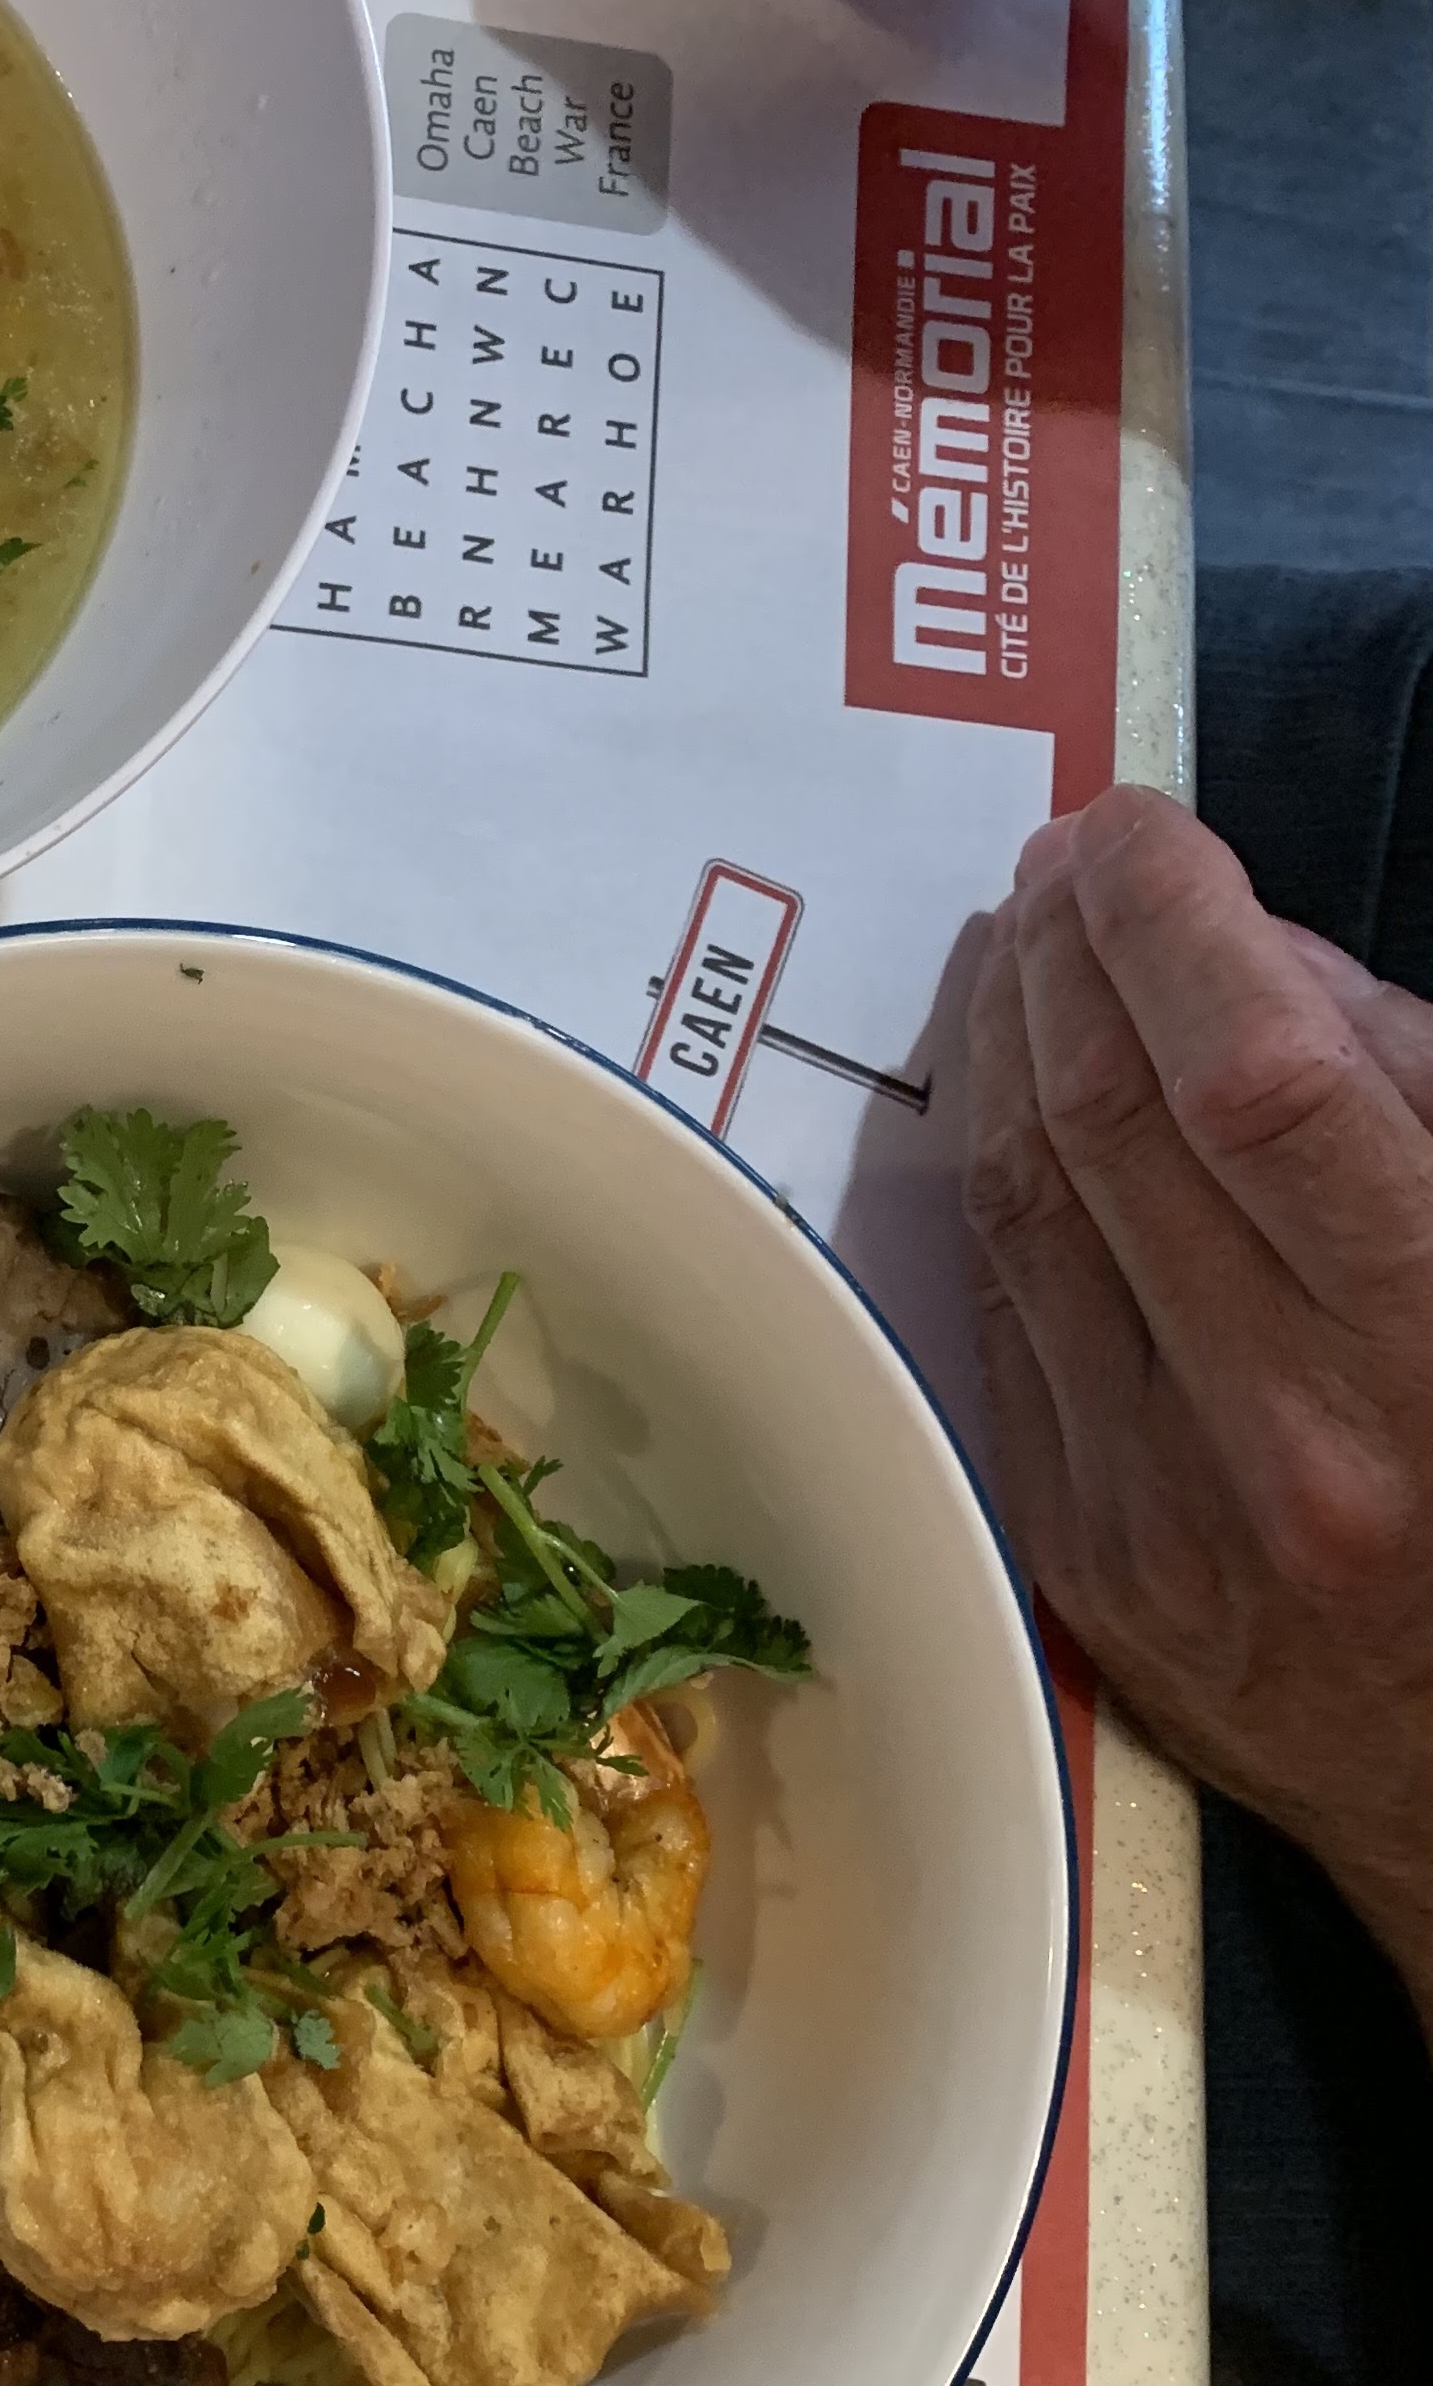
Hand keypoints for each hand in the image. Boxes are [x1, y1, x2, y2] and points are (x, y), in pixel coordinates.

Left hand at [964, 786, 1432, 2028]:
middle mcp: (1282, 1437)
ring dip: (1006, 1041)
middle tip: (1066, 858)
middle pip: (1109, 1123)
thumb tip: (1260, 968)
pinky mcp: (1083, 1557)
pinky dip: (996, 1183)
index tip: (1138, 828)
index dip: (1176, 923)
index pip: (1255, 1077)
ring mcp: (1158, 1509)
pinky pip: (1003, 1322)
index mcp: (1431, 1354)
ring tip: (1026, 940)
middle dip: (1070, 952)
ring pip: (1024, 1209)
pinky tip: (1008, 1099)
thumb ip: (1423, 1100)